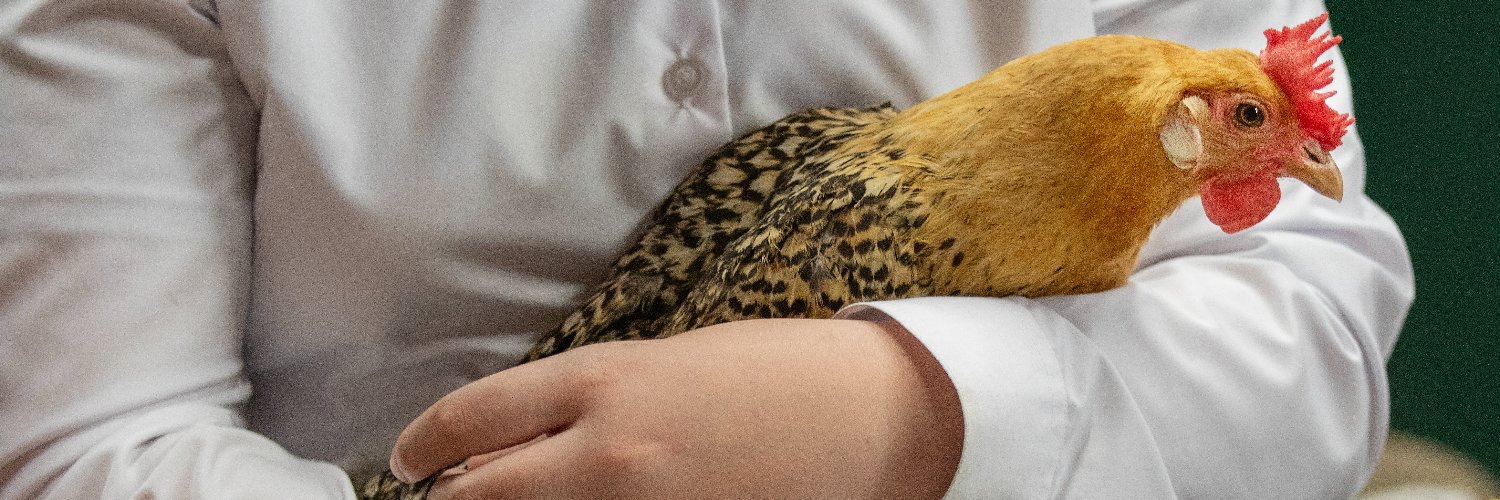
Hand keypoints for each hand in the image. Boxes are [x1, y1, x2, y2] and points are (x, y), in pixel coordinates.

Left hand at [389, 318, 962, 498]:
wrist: (870, 413)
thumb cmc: (773, 371)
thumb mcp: (666, 363)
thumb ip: (585, 401)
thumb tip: (516, 439)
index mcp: (603, 383)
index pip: (471, 419)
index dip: (422, 442)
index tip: (407, 459)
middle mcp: (607, 453)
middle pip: (477, 496)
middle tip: (446, 498)